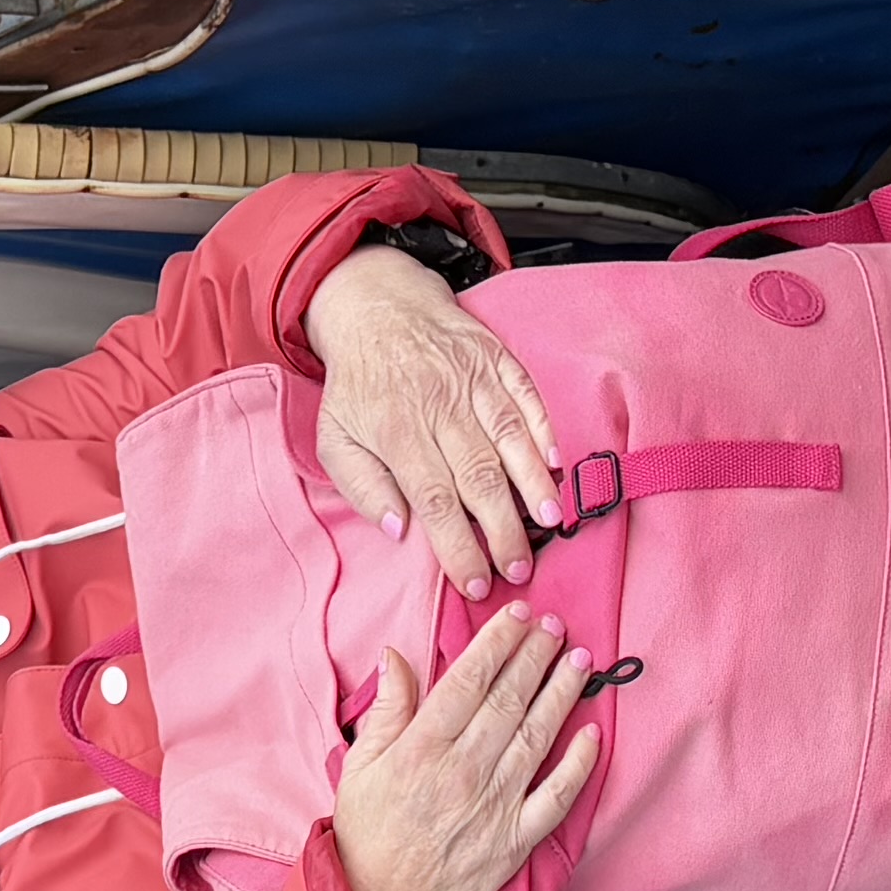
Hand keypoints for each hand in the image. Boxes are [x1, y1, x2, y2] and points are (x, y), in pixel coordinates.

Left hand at [302, 246, 562, 586]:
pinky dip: (545, 430)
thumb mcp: (334, 437)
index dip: (459, 547)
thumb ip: (361, 486)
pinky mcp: (496, 360)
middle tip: (519, 569)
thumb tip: (398, 528)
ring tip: (551, 522)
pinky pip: (527, 396)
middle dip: (503, 530)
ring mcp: (473, 380)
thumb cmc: (358, 385)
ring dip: (535, 485)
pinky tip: (557, 465)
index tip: (476, 583)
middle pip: (479, 478)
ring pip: (511, 439)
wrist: (377, 308)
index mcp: (397, 431)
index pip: (435, 501)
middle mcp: (440, 405)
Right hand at [329, 612, 601, 890]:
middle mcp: (463, 771)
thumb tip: (397, 654)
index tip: (516, 616)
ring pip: (536, 736)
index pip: (468, 681)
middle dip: (534, 656)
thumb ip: (386, 710)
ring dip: (562, 694)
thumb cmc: (369, 834)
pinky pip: (557, 796)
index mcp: (421, 749)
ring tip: (579, 660)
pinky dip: (579, 764)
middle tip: (554, 625)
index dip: (496, 643)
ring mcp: (496, 805)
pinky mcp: (518, 838)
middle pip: (508, 700)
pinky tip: (594, 733)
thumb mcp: (359, 766)